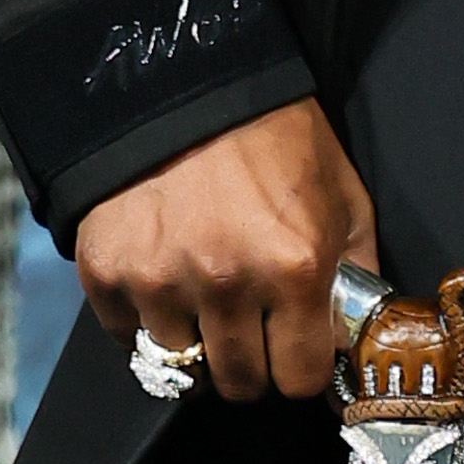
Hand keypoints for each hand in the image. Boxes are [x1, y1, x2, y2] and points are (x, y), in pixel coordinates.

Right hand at [73, 96, 377, 404]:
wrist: (185, 80)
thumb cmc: (272, 135)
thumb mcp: (342, 195)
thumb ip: (356, 271)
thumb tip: (356, 336)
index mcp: (293, 267)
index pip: (300, 378)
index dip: (301, 370)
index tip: (295, 354)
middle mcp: (226, 283)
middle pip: (240, 383)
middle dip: (253, 367)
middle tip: (251, 335)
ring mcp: (160, 281)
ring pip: (182, 368)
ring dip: (197, 346)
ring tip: (205, 305)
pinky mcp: (107, 272)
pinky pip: (127, 339)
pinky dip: (146, 326)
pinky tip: (165, 288)